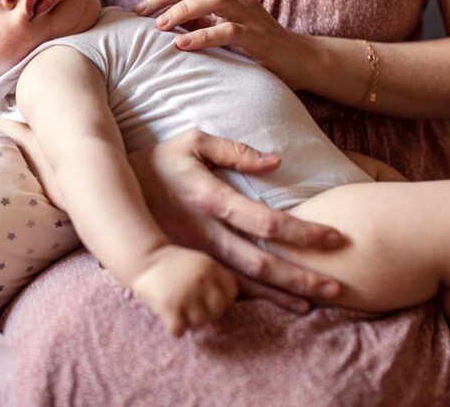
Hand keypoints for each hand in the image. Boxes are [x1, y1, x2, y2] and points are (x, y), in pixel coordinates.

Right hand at [127, 130, 346, 313]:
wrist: (111, 194)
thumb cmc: (158, 163)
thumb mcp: (191, 142)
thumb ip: (234, 150)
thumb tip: (276, 162)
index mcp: (210, 199)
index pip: (266, 221)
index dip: (304, 232)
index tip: (335, 237)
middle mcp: (204, 233)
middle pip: (261, 262)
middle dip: (301, 276)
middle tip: (338, 286)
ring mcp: (193, 255)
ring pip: (244, 283)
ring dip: (280, 296)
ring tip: (313, 304)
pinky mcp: (186, 266)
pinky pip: (222, 289)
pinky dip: (251, 301)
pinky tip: (272, 307)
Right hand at [130, 245, 237, 335]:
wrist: (143, 258)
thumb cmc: (173, 264)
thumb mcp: (199, 262)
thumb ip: (214, 280)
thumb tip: (224, 309)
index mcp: (211, 267)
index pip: (231, 292)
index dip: (222, 298)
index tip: (208, 297)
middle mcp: (201, 280)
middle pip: (218, 311)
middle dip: (207, 312)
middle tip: (193, 308)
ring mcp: (185, 294)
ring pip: (199, 323)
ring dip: (189, 321)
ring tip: (179, 310)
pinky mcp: (169, 306)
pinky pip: (180, 330)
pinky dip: (174, 328)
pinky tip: (169, 317)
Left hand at [134, 0, 298, 77]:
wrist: (298, 60)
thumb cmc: (255, 46)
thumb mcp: (222, 29)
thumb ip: (198, 23)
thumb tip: (162, 23)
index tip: (140, 8)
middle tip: (143, 13)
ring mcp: (249, 14)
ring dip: (181, 11)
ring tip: (160, 27)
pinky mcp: (257, 37)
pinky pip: (228, 31)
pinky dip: (202, 36)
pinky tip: (182, 45)